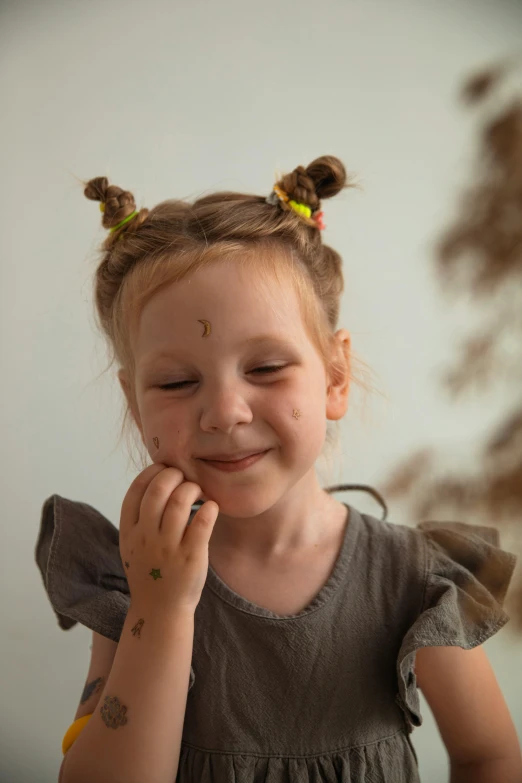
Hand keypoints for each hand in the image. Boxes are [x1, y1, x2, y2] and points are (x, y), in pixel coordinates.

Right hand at [119, 463, 218, 614]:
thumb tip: (159, 479)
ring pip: (180, 501)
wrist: (159, 610)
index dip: (152, 472)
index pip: (136, 489)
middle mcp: (146, 537)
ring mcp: (168, 547)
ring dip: (193, 488)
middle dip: (175, 475)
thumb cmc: (150, 571)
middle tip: (185, 479)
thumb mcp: (132, 545)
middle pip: (158, 489)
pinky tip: (211, 507)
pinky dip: (209, 507)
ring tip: (198, 492)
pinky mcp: (191, 556)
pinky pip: (203, 521)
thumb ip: (140, 516)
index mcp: (129, 531)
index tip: (165, 469)